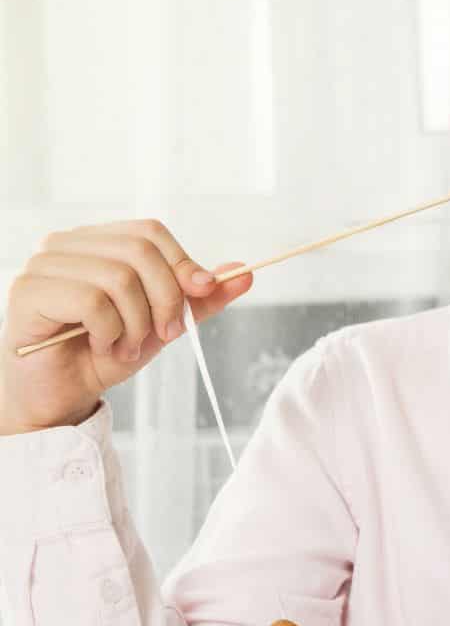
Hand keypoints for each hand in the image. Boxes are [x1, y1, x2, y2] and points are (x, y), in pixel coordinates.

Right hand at [0, 220, 251, 435]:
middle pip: (139, 251)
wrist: (63, 393)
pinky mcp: (28, 292)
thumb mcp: (164, 323)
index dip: (183, 262)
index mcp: (97, 240)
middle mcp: (65, 244)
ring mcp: (42, 265)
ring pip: (118, 279)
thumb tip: (245, 273)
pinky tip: (101, 347)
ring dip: (137, 324)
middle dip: (166, 298)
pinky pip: (92, 302)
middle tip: (166, 334)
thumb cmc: (106, 351)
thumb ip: (200, 299)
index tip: (203, 293)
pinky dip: (109, 331)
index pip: (150, 232)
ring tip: (127, 347)